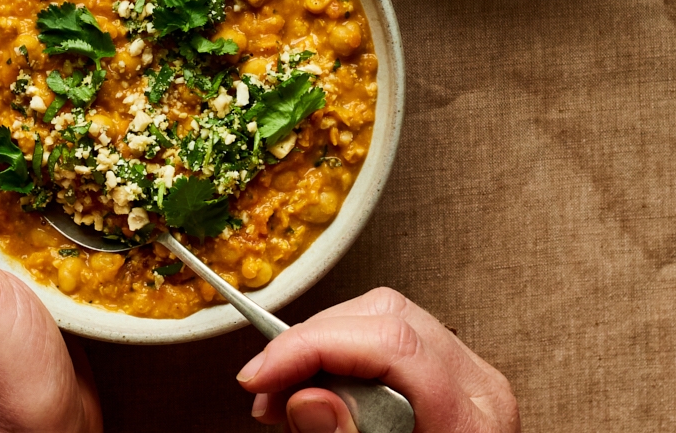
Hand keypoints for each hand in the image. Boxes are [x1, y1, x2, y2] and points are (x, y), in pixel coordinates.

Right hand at [236, 287, 518, 432]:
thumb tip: (307, 398)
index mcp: (472, 424)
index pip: (392, 345)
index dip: (313, 347)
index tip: (261, 375)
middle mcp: (478, 390)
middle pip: (386, 319)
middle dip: (311, 344)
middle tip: (266, 389)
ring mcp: (466, 382)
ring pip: (383, 319)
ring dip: (321, 349)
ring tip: (283, 397)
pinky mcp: (447, 385)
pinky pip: (386, 342)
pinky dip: (340, 360)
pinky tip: (314, 394)